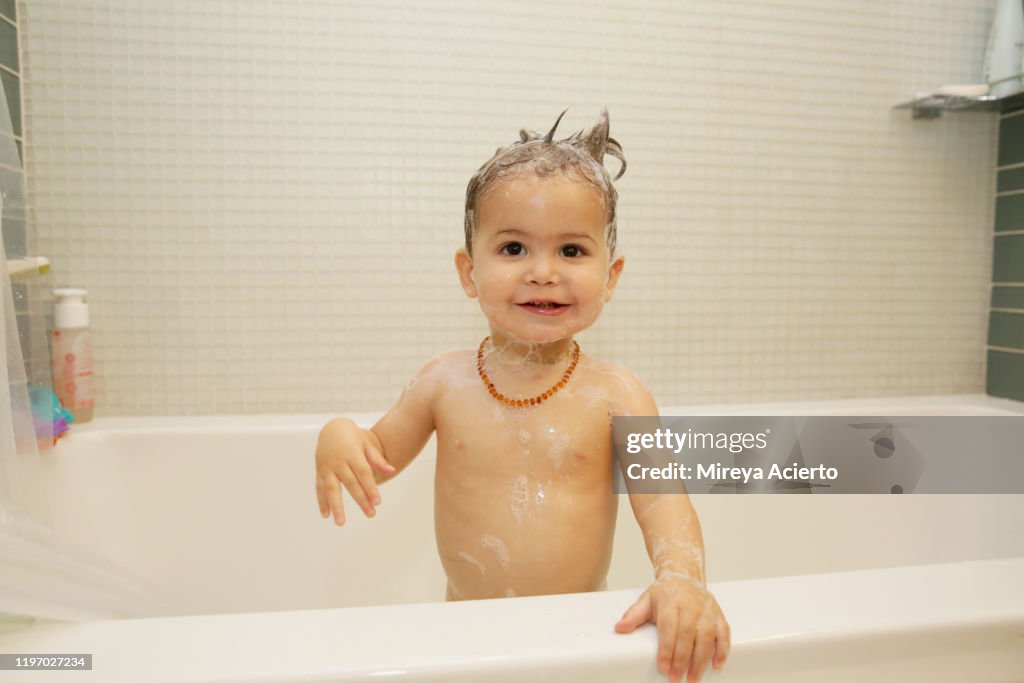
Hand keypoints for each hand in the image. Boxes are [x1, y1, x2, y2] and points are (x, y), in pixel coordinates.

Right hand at [315, 418, 395, 524]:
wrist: (332, 428)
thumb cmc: (354, 437)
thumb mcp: (368, 443)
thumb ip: (378, 459)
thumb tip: (393, 471)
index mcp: (352, 453)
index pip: (363, 473)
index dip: (370, 487)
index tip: (378, 502)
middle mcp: (339, 461)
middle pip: (351, 483)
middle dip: (361, 500)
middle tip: (371, 514)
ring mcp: (327, 467)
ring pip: (331, 489)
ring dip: (336, 506)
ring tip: (340, 522)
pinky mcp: (319, 471)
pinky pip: (319, 488)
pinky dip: (322, 502)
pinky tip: (326, 515)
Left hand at [614, 574, 729, 682]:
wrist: (684, 576)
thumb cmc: (664, 593)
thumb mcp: (646, 600)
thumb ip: (633, 615)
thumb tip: (619, 628)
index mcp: (670, 602)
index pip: (669, 627)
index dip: (667, 649)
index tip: (663, 667)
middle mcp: (690, 606)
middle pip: (688, 635)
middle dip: (682, 659)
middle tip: (676, 678)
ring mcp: (706, 610)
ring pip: (706, 636)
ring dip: (701, 659)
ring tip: (693, 678)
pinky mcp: (718, 615)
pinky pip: (724, 633)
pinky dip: (722, 650)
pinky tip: (717, 665)